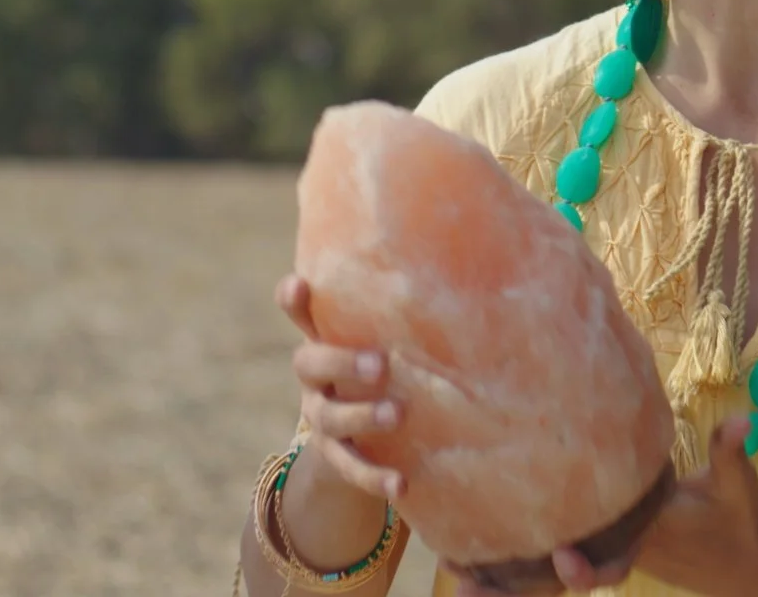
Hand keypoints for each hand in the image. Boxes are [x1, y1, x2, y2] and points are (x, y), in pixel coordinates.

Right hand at [277, 273, 406, 501]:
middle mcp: (314, 378)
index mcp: (322, 341)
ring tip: (398, 413)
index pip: (300, 315)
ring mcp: (321, 418)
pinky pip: (350, 468)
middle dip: (342, 363)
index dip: (293, 301)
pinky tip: (400, 484)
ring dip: (362, 416)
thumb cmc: (377, 367)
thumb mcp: (380, 340)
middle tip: (381, 364)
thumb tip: (464, 273)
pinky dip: (374, 478)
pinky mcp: (335, 456)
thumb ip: (398, 315)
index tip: (300, 285)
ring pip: (329, 418)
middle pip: (310, 365)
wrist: (351, 434)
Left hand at [444, 416, 757, 596]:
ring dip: (507, 581)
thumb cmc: (742, 522)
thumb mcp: (739, 487)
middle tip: (472, 584)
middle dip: (523, 585)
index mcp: (649, 538)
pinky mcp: (600, 545)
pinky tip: (473, 558)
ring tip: (458, 579)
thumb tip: (743, 420)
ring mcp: (607, 552)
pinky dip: (519, 565)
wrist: (746, 564)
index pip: (612, 557)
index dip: (586, 566)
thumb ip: (730, 452)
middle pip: (568, 576)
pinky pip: (555, 561)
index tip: (563, 559)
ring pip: (552, 575)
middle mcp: (620, 551)